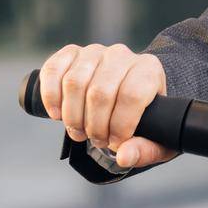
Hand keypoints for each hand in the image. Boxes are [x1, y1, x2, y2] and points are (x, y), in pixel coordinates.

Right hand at [37, 43, 179, 168]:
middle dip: (94, 125)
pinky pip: (53, 69)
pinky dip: (50, 96)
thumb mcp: (156, 137)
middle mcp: (121, 55)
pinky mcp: (71, 54)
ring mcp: (94, 52)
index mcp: (148, 70)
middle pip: (100, 92)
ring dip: (72, 116)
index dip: (120, 125)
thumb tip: (124, 156)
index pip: (132, 95)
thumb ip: (146, 150)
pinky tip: (57, 114)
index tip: (116, 143)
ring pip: (74, 82)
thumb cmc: (144, 116)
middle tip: (96, 140)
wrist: (128, 94)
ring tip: (78, 132)